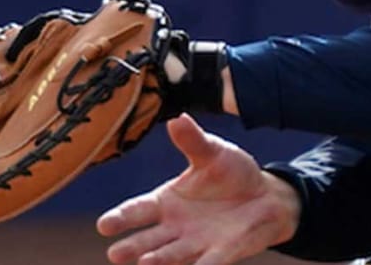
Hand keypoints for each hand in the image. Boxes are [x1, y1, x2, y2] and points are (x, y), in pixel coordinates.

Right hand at [97, 115, 300, 264]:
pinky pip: (209, 263)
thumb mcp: (212, 153)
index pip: (137, 210)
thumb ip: (193, 141)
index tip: (103, 225)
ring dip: (160, 260)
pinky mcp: (221, 253)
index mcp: (166, 201)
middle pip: (148, 239)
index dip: (120, 218)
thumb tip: (177, 119)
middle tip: (115, 254)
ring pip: (173, 255)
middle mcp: (175, 227)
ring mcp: (196, 243)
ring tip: (145, 262)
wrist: (267, 196)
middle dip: (132, 247)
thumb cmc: (232, 173)